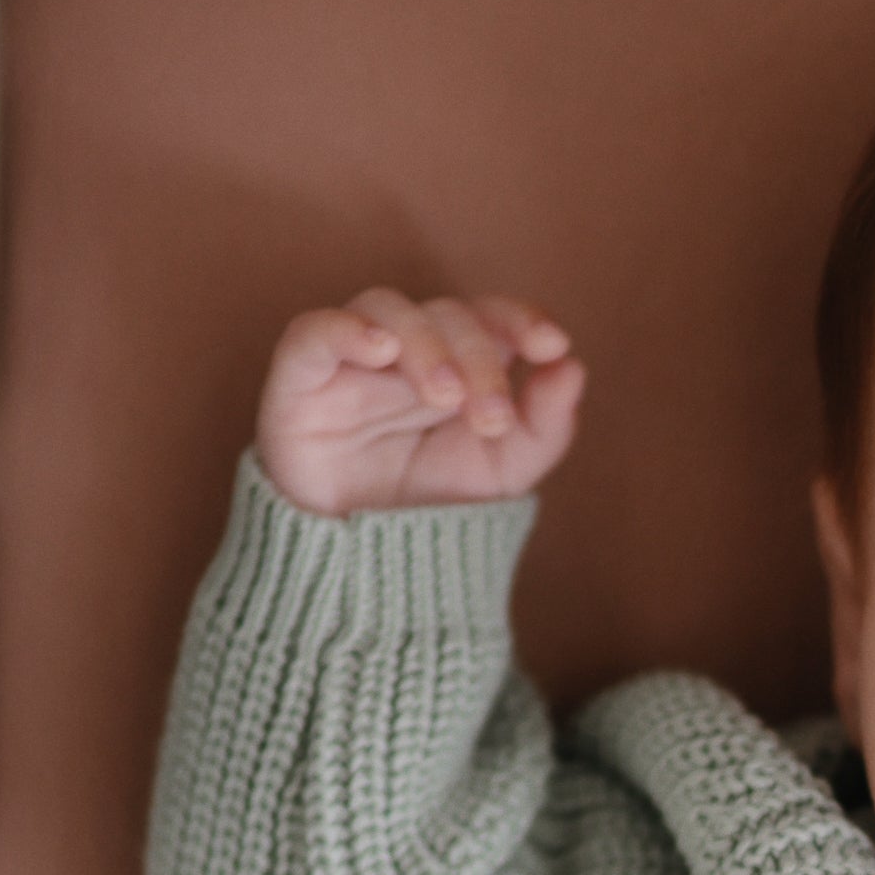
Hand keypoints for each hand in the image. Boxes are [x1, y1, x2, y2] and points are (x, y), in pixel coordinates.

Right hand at [255, 289, 585, 515]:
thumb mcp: (503, 473)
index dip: (521, 318)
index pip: (490, 315)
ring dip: (426, 346)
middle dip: (478, 360)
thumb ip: (545, 426)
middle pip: (446, 316)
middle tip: (490, 418)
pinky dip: (346, 329)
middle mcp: (407, 349)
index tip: (551, 344)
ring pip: (388, 310)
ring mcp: (352, 359)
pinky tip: (380, 349)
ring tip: (445, 397)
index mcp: (459, 360)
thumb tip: (572, 367)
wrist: (366, 564)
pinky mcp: (302, 378)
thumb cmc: (433, 506)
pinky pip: (315, 333)